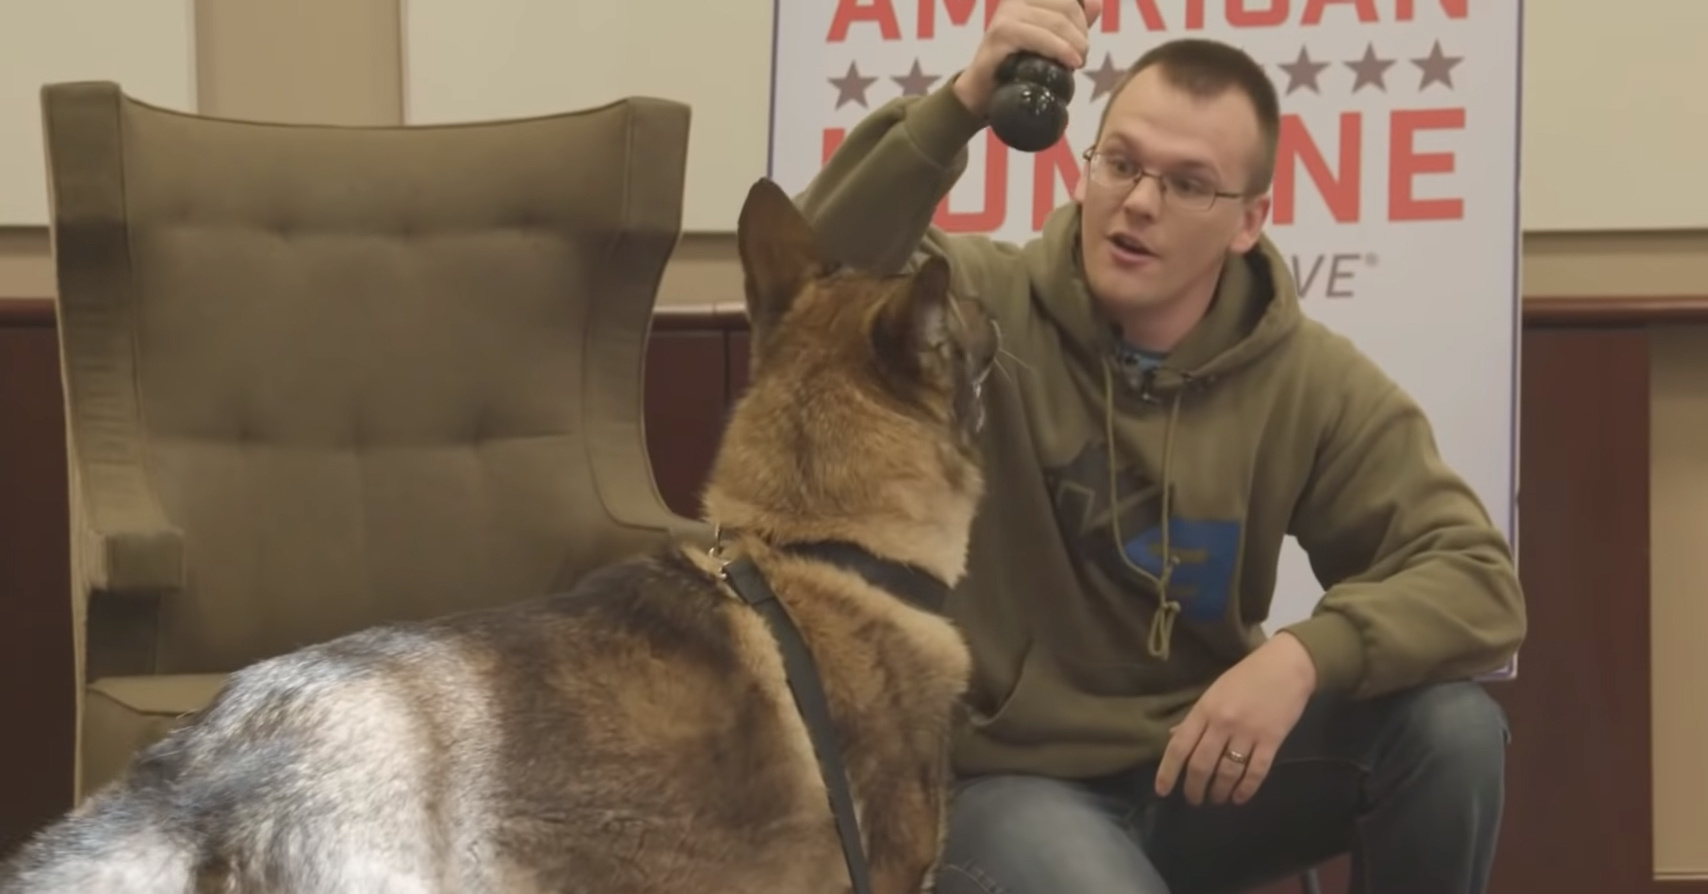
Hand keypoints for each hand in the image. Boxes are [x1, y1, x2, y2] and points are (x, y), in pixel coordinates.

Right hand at [953, 0, 1103, 116]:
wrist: (983, 92)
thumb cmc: (1017, 67)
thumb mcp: (1049, 41)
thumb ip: (1072, 22)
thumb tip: (1096, 5)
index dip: (1086, 16)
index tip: (1083, 41)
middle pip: (1068, 7)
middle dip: (1082, 35)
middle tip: (1080, 58)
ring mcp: (1007, 13)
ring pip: (1058, 22)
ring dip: (1076, 45)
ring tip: (1076, 63)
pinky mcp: (1002, 32)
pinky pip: (1040, 36)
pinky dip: (1060, 50)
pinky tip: (1071, 62)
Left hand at [1154, 632, 1317, 806]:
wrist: (1287, 666)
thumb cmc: (1247, 676)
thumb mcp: (1214, 692)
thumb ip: (1195, 717)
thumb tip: (1173, 738)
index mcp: (1204, 709)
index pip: (1179, 746)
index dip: (1168, 772)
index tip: (1162, 791)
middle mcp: (1222, 723)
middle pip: (1201, 765)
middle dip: (1195, 788)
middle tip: (1194, 800)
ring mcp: (1247, 733)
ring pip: (1227, 772)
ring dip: (1219, 791)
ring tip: (1217, 799)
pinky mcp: (1272, 741)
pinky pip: (1256, 772)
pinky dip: (1246, 789)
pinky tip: (1239, 798)